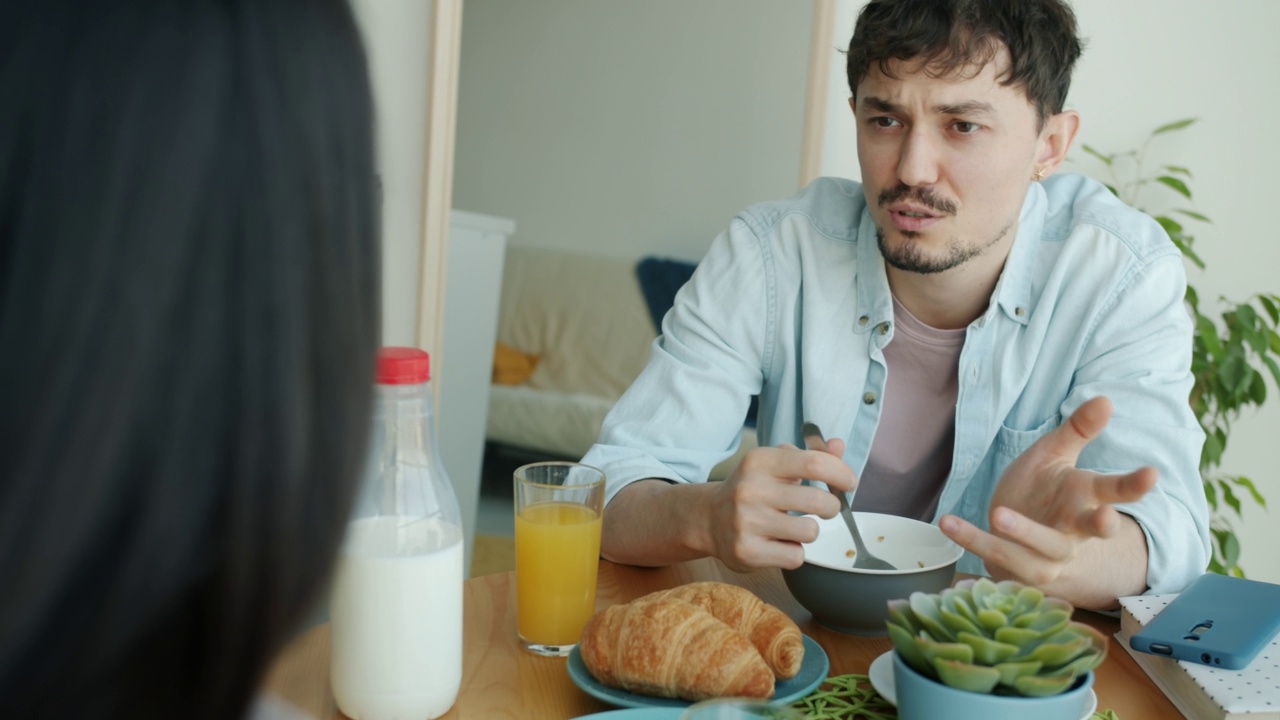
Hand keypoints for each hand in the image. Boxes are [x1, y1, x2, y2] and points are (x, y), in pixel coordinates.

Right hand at [707, 440, 856, 571]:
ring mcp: (747, 522)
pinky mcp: (747, 551)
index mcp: (760, 462)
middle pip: (818, 500)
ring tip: (794, 527)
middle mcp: (751, 490)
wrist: (709, 519)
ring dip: (810, 531)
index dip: (840, 473)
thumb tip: (839, 445)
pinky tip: (779, 543)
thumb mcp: (774, 464)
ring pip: (810, 532)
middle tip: (825, 508)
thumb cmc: (752, 489)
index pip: (814, 463)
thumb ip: (809, 455)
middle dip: (831, 506)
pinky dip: (794, 552)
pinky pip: (795, 556)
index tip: (849, 483)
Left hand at [939, 396, 1155, 592]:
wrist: (1014, 536)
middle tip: (1107, 518)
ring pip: (1042, 550)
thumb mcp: (1056, 455)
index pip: (1115, 493)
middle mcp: (1073, 532)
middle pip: (1094, 531)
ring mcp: (1047, 556)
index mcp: (1086, 499)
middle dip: (1103, 526)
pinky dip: (971, 539)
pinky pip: (995, 556)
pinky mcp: (1017, 568)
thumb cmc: (1043, 491)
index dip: (1134, 486)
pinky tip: (947, 522)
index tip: (1151, 473)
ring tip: (999, 515)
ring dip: (1023, 534)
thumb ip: (1078, 430)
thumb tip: (1105, 399)